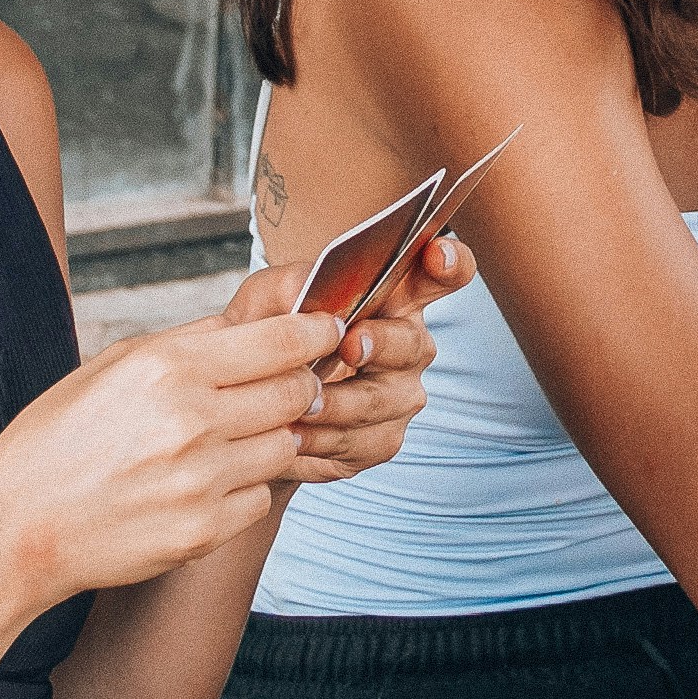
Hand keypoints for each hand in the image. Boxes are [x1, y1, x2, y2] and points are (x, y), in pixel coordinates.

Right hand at [0, 310, 341, 606]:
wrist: (16, 529)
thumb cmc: (59, 439)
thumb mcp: (113, 365)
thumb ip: (192, 341)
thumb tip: (256, 321)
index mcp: (169, 367)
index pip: (284, 341)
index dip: (318, 333)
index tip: (328, 331)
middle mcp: (192, 421)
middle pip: (298, 392)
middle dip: (298, 385)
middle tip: (280, 388)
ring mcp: (201, 481)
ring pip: (285, 445)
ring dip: (269, 438)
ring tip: (225, 440)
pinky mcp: (203, 532)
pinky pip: (258, 498)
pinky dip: (242, 488)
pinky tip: (200, 485)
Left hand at [221, 226, 466, 484]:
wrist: (247, 403)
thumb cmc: (267, 337)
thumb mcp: (264, 301)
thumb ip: (286, 285)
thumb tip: (306, 289)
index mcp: (392, 297)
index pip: (439, 274)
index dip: (450, 263)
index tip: (437, 255)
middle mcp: (408, 345)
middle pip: (412, 343)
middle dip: (382, 344)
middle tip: (350, 345)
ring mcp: (400, 395)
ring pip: (385, 401)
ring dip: (342, 403)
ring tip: (302, 406)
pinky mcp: (382, 439)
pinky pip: (362, 443)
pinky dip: (325, 440)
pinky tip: (294, 436)